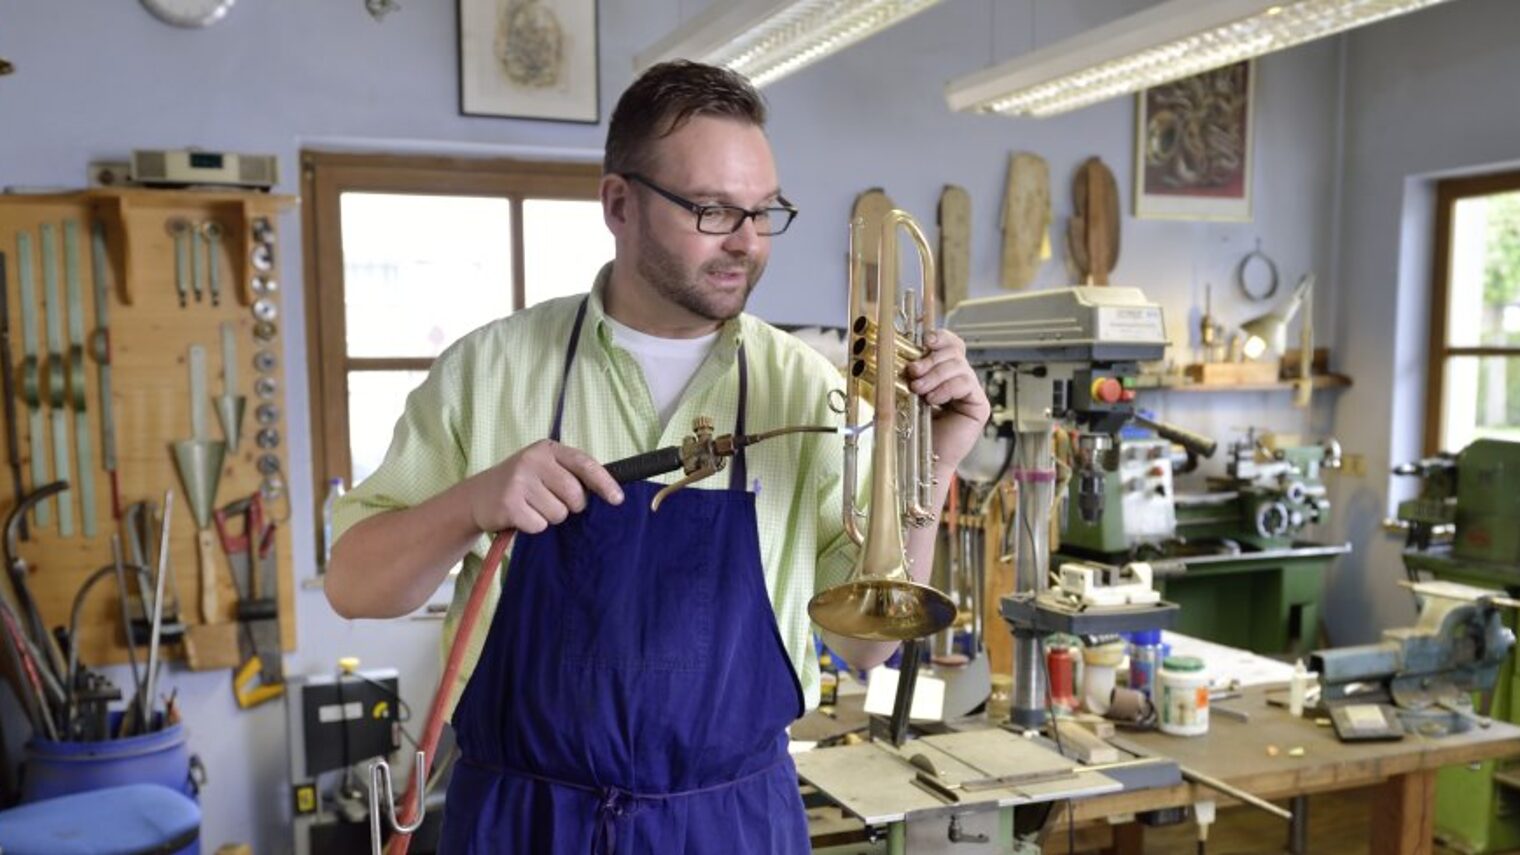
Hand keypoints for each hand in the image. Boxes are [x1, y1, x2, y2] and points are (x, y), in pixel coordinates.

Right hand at [464, 439, 623, 533]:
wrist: (477, 496)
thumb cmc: (521, 484)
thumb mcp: (544, 468)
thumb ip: (570, 473)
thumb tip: (608, 492)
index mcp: (547, 449)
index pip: (585, 464)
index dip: (604, 483)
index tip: (617, 499)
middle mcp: (533, 460)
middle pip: (575, 495)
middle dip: (570, 506)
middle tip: (551, 501)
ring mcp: (519, 481)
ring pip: (558, 514)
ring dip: (549, 517)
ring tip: (532, 507)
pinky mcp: (508, 504)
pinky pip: (539, 525)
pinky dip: (533, 526)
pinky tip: (521, 515)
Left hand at [907, 329, 990, 470]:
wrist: (920, 460)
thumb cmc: (910, 430)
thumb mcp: (904, 393)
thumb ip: (908, 373)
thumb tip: (898, 349)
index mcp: (944, 373)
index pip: (951, 345)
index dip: (941, 337)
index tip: (925, 339)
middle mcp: (960, 380)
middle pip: (955, 353)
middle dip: (931, 359)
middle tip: (912, 372)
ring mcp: (971, 392)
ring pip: (959, 367)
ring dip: (935, 375)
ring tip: (918, 389)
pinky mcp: (979, 406)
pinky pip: (966, 384)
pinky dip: (947, 388)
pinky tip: (933, 400)